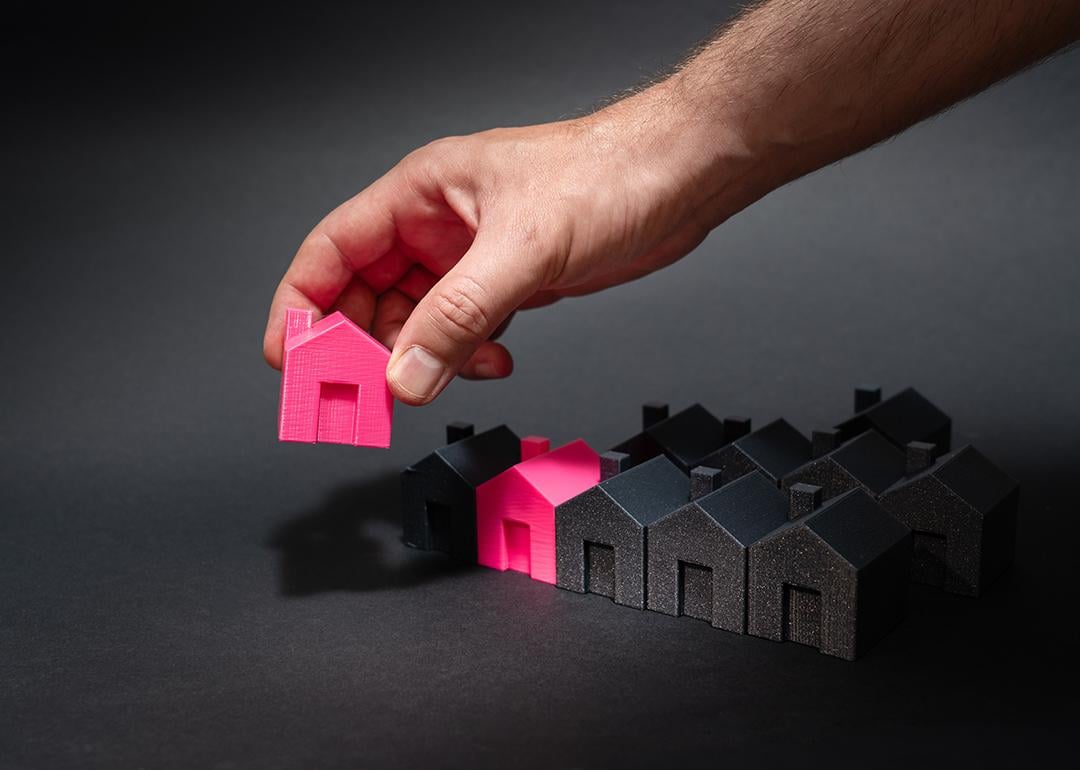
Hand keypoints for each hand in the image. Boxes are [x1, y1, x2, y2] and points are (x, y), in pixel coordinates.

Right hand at [263, 86, 745, 403]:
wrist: (678, 178)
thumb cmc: (607, 173)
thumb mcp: (524, 248)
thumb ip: (460, 315)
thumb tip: (408, 373)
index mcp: (422, 193)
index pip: (333, 250)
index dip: (302, 305)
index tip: (290, 358)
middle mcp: (439, 225)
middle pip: (367, 295)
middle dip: (363, 346)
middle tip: (365, 394)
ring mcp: (472, 258)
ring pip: (416, 321)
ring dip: (423, 358)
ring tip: (441, 378)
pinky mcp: (507, 284)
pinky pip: (462, 331)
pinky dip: (468, 357)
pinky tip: (495, 362)